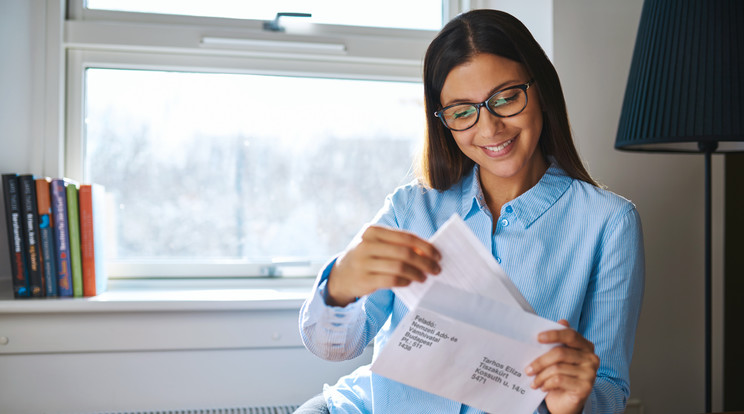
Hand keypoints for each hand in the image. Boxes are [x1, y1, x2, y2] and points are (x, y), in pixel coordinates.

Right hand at [325, 225, 440, 306]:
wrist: (340, 275)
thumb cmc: (366, 257)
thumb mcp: (376, 244)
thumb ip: (397, 245)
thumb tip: (426, 252)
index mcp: (373, 231)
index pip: (406, 237)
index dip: (425, 246)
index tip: (437, 254)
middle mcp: (366, 244)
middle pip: (404, 252)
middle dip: (424, 261)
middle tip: (436, 269)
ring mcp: (364, 262)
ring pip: (399, 267)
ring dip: (416, 273)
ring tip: (424, 277)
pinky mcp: (364, 279)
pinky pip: (391, 280)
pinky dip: (405, 281)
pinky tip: (410, 282)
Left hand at [526, 320, 598, 413]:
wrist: (567, 401)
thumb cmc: (561, 375)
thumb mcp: (557, 359)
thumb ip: (557, 342)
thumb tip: (561, 321)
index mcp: (585, 346)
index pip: (570, 335)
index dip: (554, 334)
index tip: (538, 338)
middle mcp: (591, 358)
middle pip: (560, 353)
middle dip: (540, 361)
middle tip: (527, 369)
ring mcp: (590, 373)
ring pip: (557, 368)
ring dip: (541, 376)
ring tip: (534, 381)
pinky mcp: (585, 387)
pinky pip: (559, 380)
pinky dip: (547, 383)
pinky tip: (543, 387)